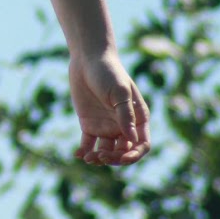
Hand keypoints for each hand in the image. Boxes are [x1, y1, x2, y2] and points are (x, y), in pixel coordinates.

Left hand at [70, 49, 149, 167]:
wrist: (87, 59)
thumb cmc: (109, 72)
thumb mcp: (119, 92)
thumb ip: (125, 115)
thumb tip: (132, 140)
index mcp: (138, 118)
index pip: (141, 145)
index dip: (134, 155)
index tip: (122, 158)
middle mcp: (123, 126)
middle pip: (123, 152)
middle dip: (114, 158)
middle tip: (101, 156)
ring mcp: (106, 126)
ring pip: (105, 151)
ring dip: (99, 158)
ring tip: (88, 158)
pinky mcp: (89, 124)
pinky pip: (88, 144)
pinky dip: (84, 151)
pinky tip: (78, 154)